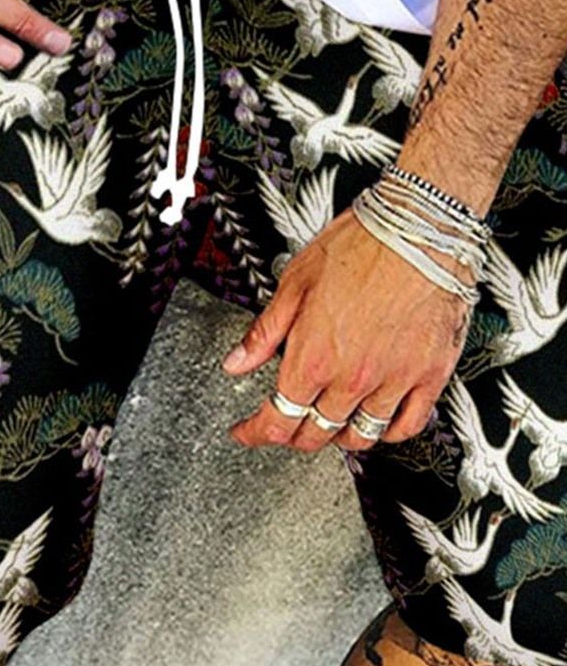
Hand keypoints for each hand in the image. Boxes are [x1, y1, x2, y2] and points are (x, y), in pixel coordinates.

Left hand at [221, 208, 471, 451]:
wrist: (420, 227)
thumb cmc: (362, 245)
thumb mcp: (295, 282)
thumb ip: (264, 333)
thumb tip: (236, 363)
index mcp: (314, 357)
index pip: (278, 419)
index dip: (256, 433)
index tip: (247, 432)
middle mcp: (352, 378)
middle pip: (316, 433)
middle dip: (293, 436)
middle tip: (286, 425)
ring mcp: (394, 381)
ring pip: (361, 436)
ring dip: (339, 438)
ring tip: (330, 425)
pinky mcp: (430, 375)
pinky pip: (407, 425)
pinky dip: (388, 432)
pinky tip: (378, 421)